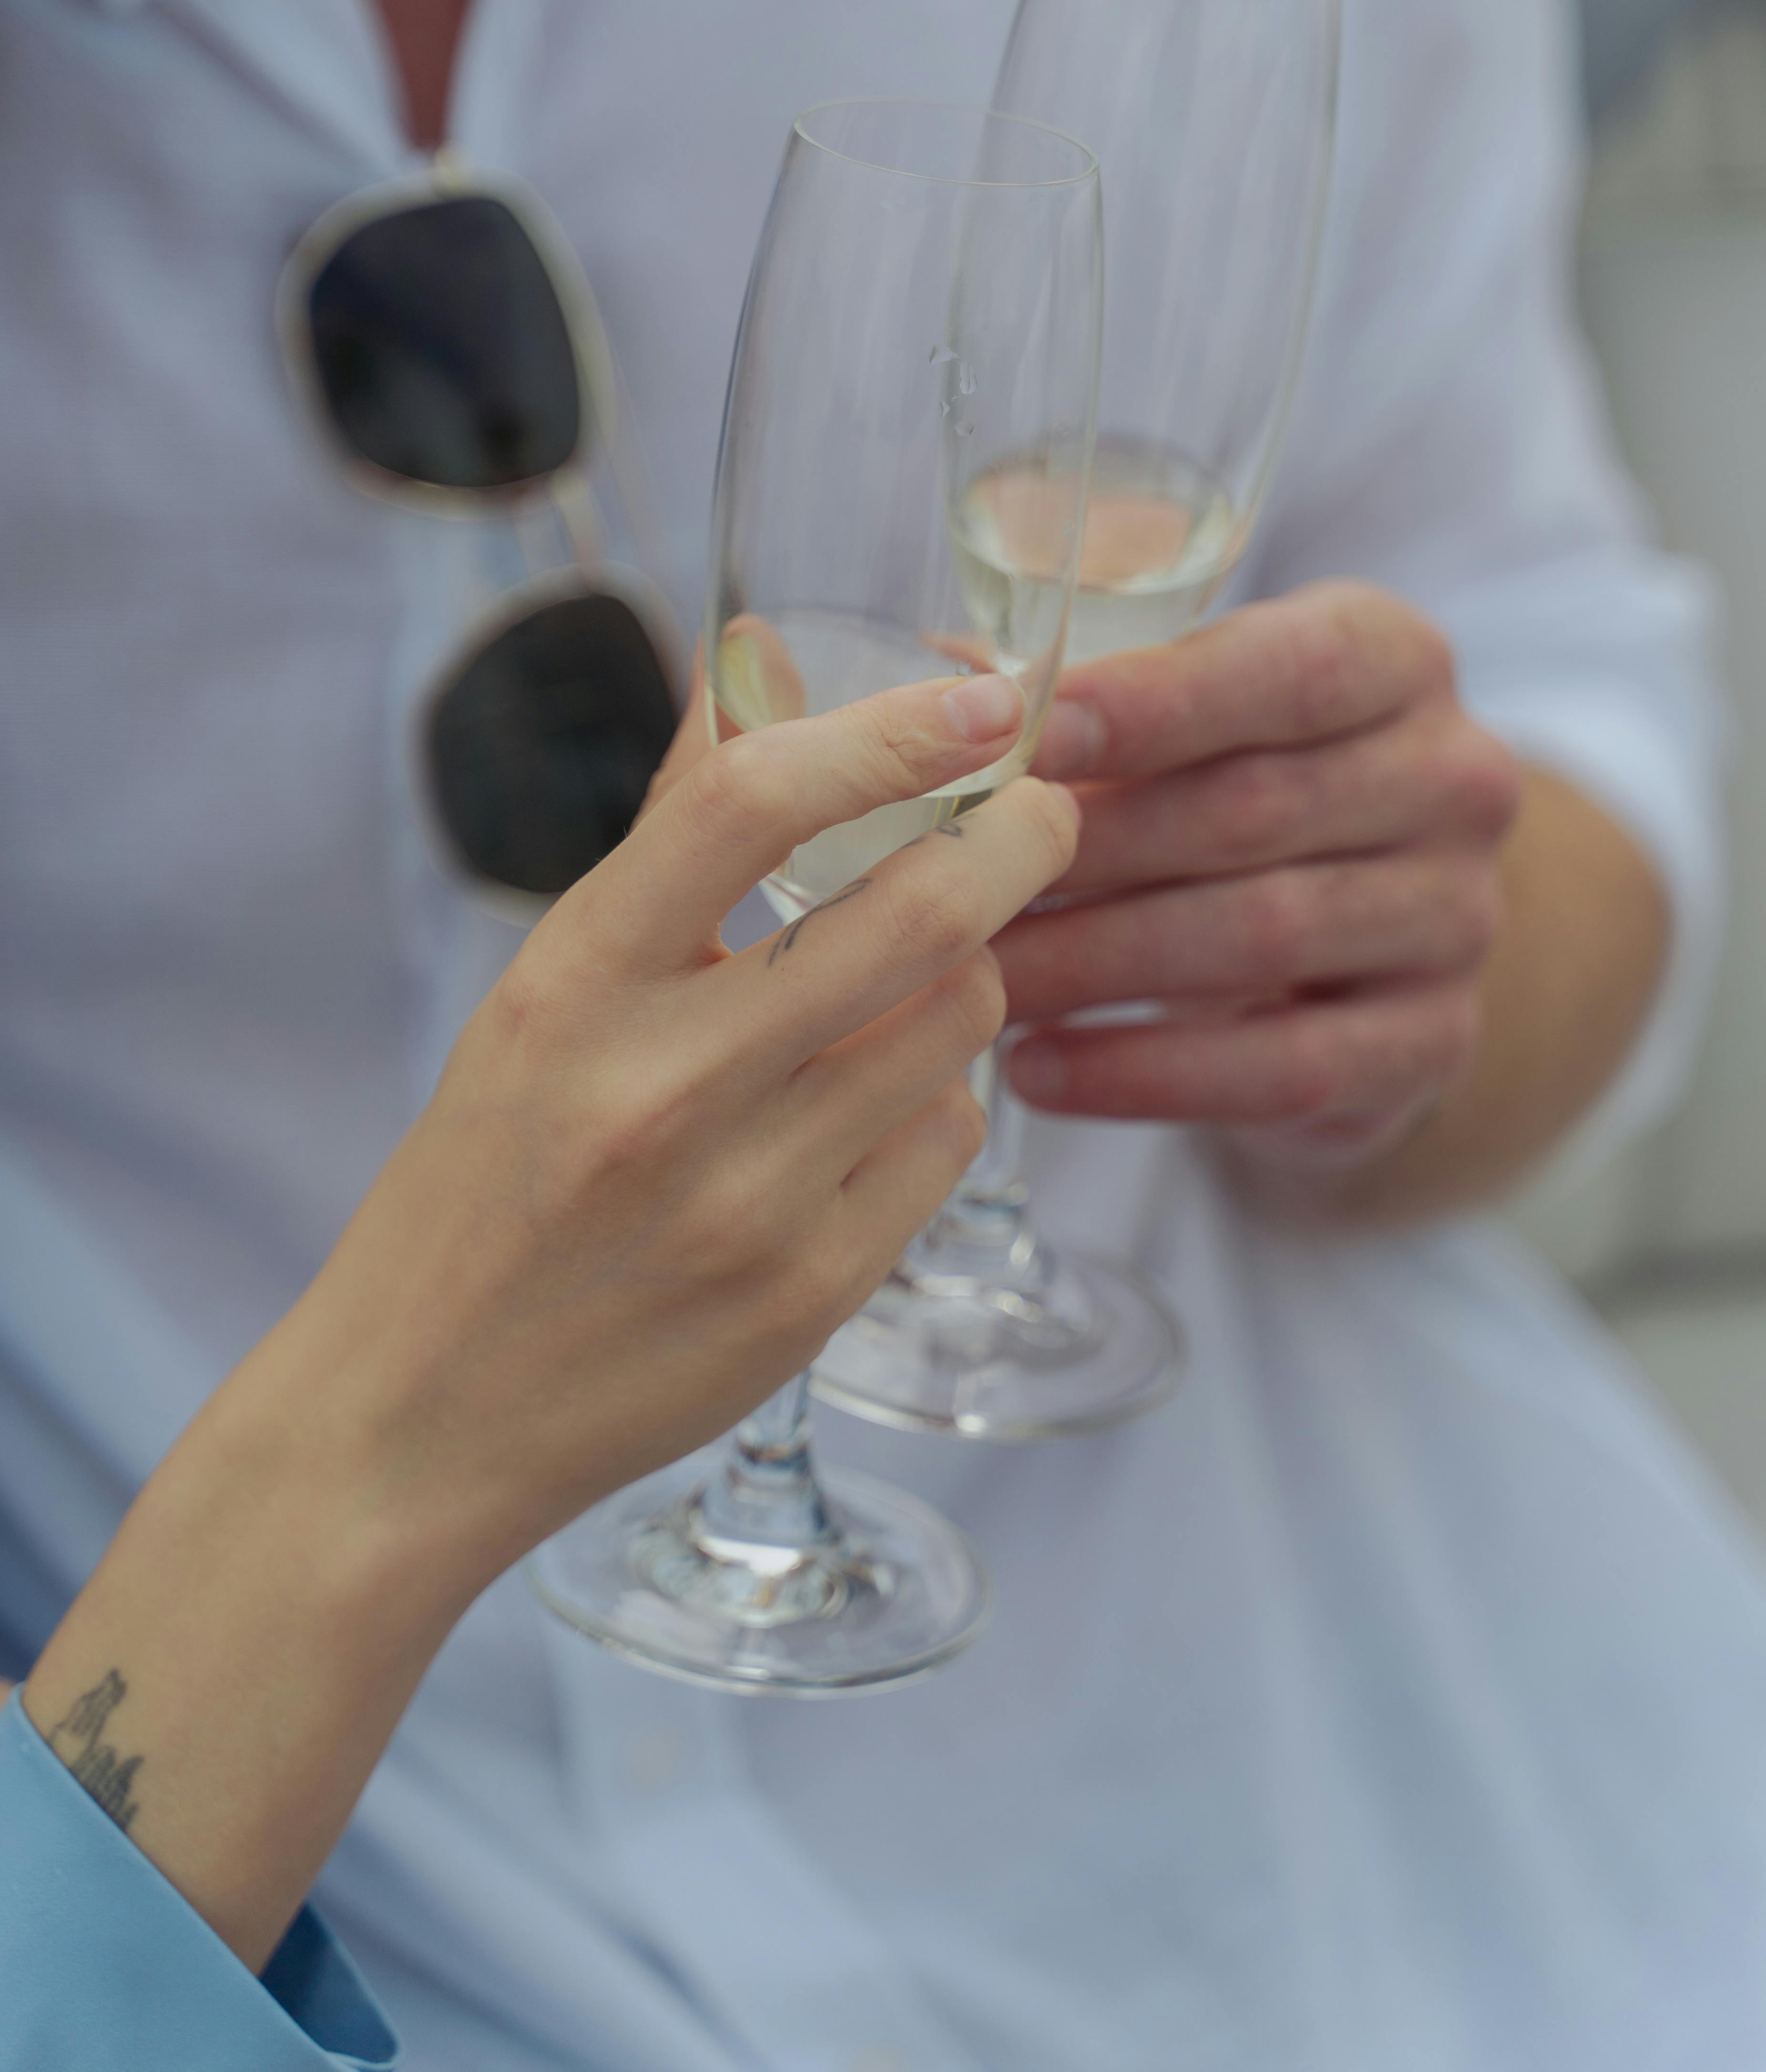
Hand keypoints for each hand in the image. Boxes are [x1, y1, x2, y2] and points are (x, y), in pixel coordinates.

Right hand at [23, 674, 1075, 1970]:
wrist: (422, 1413)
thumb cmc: (489, 1173)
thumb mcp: (547, 988)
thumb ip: (672, 831)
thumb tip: (761, 658)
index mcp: (575, 981)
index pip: (749, 804)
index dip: (886, 734)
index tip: (976, 702)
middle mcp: (662, 1083)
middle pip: (916, 910)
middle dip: (1016, 836)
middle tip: (1037, 810)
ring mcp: (747, 1197)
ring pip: (956, 1018)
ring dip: (969, 969)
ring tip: (914, 975)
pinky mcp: (814, 1291)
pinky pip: (947, 1137)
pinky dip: (938, 1094)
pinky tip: (870, 1104)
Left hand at [997, 584, 1519, 1172]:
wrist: (1377, 931)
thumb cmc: (1245, 784)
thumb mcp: (1201, 709)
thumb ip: (1093, 695)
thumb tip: (943, 686)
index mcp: (1395, 660)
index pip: (1288, 671)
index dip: (1156, 703)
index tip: (1031, 735)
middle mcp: (1453, 778)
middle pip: (1255, 809)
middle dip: (1089, 849)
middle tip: (956, 881)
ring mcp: (1459, 915)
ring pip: (1261, 937)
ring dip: (1097, 964)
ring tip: (976, 981)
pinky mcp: (1435, 1040)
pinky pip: (1282, 1069)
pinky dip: (1145, 1074)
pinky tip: (1038, 1070)